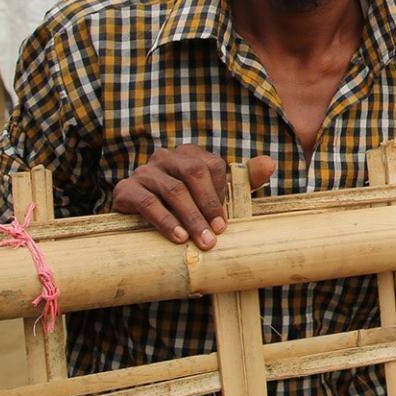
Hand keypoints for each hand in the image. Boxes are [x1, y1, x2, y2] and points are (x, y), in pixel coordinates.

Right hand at [111, 145, 278, 247]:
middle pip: (193, 173)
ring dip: (190, 217)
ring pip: (172, 190)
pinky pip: (147, 203)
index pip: (211, 165)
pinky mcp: (126, 189)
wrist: (139, 224)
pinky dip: (165, 221)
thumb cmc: (186, 208)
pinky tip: (178, 237)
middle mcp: (166, 157)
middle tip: (217, 234)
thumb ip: (243, 180)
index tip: (226, 222)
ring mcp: (144, 171)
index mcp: (189, 154)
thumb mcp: (215, 195)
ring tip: (201, 241)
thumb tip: (269, 164)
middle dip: (208, 205)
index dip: (220, 193)